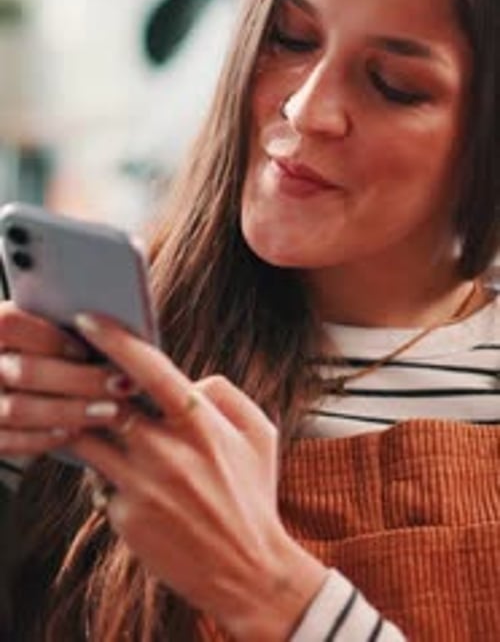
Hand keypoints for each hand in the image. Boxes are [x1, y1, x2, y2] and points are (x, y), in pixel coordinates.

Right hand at [0, 302, 135, 456]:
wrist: (2, 386)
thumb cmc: (27, 352)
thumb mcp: (31, 328)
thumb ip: (56, 326)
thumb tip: (110, 329)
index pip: (11, 323)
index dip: (50, 337)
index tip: (88, 349)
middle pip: (26, 371)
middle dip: (80, 380)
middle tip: (123, 384)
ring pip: (19, 410)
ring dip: (70, 411)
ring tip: (111, 411)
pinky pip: (8, 442)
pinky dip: (44, 438)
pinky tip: (77, 432)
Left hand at [70, 314, 326, 641]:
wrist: (247, 571)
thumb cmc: (253, 495)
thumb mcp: (260, 434)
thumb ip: (225, 394)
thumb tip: (188, 378)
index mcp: (200, 423)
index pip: (148, 368)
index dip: (114, 339)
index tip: (88, 319)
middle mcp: (166, 452)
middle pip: (103, 401)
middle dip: (85, 381)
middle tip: (74, 368)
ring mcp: (141, 486)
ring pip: (89, 440)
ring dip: (88, 426)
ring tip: (98, 422)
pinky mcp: (125, 518)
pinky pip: (98, 482)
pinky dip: (104, 473)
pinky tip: (125, 477)